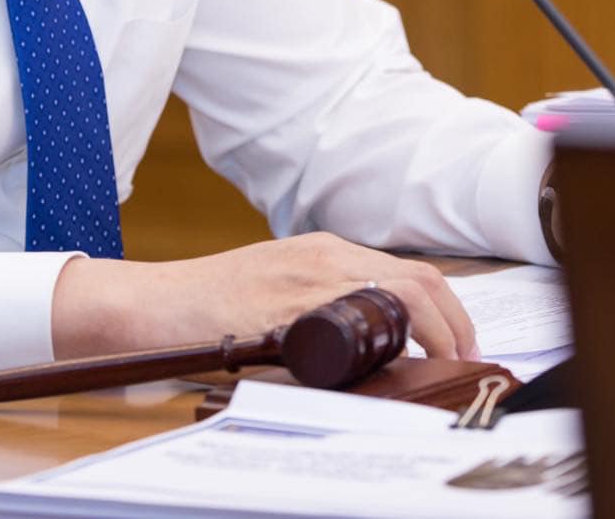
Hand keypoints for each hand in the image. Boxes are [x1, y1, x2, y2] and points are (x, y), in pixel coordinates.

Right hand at [50, 231, 477, 361]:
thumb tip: (373, 348)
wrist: (150, 305)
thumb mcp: (275, 293)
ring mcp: (305, 279)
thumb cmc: (208, 307)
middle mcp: (322, 256)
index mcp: (322, 251)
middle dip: (455, 320)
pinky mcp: (286, 307)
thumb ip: (319, 307)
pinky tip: (393, 363)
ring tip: (442, 362)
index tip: (458, 338)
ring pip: (397, 292)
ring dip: (433, 329)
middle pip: (418, 278)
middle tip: (464, 355)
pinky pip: (351, 319)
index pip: (409, 271)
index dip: (447, 307)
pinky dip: (385, 340)